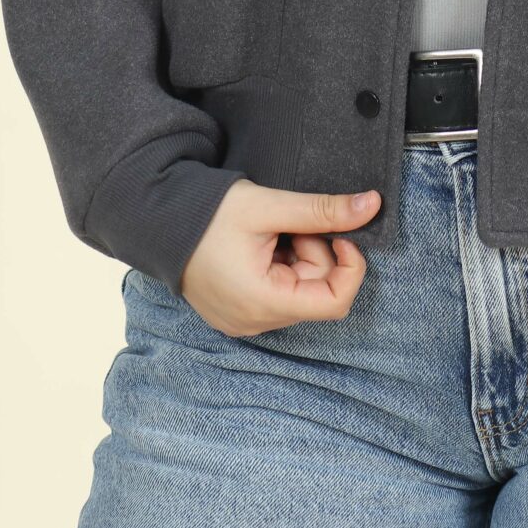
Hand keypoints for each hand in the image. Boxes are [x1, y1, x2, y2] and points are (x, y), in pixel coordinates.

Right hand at [179, 181, 381, 336]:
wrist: (155, 218)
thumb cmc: (206, 213)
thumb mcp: (269, 207)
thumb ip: (322, 210)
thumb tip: (371, 205)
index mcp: (263, 302)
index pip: (335, 302)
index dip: (350, 267)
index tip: (340, 234)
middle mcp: (254, 321)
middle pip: (316, 292)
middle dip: (315, 253)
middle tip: (290, 224)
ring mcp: (243, 320)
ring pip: (298, 291)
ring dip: (297, 258)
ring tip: (268, 232)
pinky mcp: (235, 312)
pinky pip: (277, 294)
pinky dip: (279, 267)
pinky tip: (257, 246)